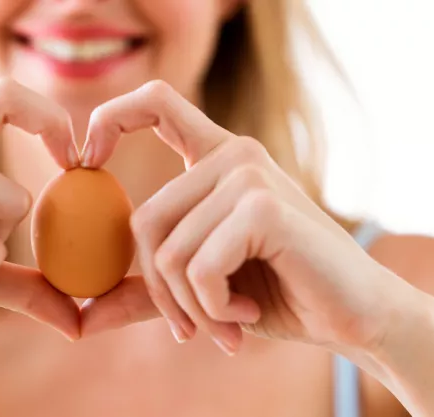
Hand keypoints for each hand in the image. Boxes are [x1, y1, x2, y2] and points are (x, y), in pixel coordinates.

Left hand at [79, 80, 402, 354]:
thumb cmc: (276, 293)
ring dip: (191, 306)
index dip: (109, 118)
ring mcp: (249, 175)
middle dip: (162, 292)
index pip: (156, 103)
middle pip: (144, 220)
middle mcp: (233, 155)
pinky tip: (247, 315)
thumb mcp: (199, 290)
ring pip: (168, 250)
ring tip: (225, 323)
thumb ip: (145, 292)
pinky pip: (199, 267)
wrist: (352, 317)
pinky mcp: (264, 207)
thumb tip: (81, 316)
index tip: (85, 162)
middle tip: (190, 328)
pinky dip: (213, 308)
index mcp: (215, 158)